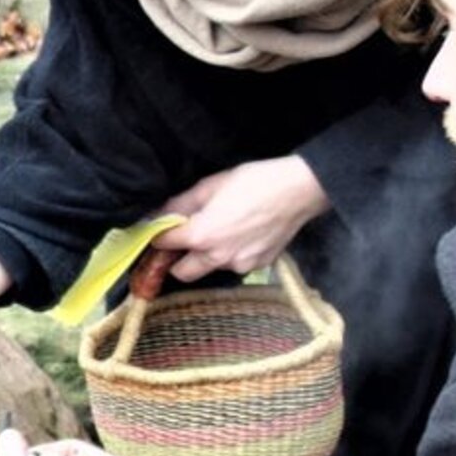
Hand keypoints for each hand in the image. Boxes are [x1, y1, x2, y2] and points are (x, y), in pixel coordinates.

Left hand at [151, 156, 329, 282]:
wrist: (298, 190)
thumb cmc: (253, 182)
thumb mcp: (209, 186)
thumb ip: (181, 204)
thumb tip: (159, 214)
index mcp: (202, 236)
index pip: (164, 245)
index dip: (156, 237)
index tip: (157, 231)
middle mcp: (219, 258)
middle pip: (183, 273)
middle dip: (176, 260)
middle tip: (180, 241)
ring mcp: (241, 265)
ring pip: (210, 269)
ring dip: (205, 257)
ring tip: (216, 232)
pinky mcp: (260, 265)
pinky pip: (234, 265)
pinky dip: (229, 255)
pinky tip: (239, 235)